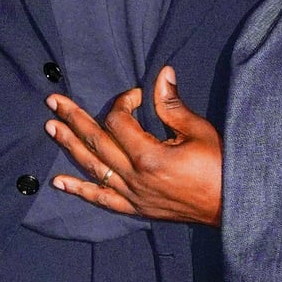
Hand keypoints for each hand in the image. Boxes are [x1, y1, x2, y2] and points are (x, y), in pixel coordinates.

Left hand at [45, 65, 223, 223]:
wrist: (230, 207)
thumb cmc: (219, 168)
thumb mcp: (199, 132)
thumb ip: (173, 105)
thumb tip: (161, 74)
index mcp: (150, 156)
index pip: (119, 121)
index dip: (122, 102)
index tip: (135, 96)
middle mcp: (135, 177)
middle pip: (96, 141)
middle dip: (73, 118)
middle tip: (53, 102)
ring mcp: (132, 195)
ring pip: (93, 167)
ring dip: (70, 146)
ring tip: (51, 127)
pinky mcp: (135, 208)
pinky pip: (101, 199)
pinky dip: (79, 190)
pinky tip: (59, 181)